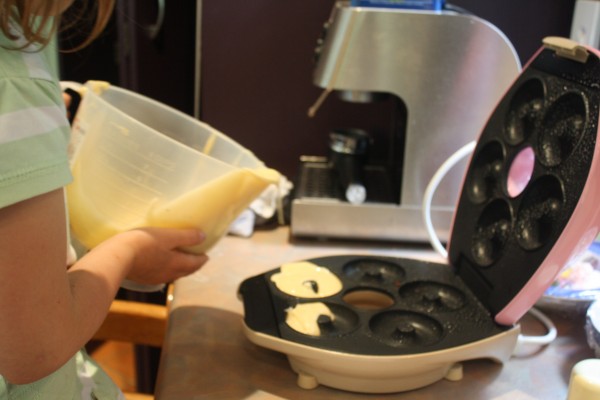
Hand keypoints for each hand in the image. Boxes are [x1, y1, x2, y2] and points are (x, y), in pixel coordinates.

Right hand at [93, 227, 208, 285]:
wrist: (116, 256)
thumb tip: (203, 236)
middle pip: (186, 271)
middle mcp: (168, 274)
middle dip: (193, 265)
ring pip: (173, 274)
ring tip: (181, 261)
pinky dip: (167, 270)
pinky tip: (161, 266)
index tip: (207, 256)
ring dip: (181, 269)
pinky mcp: (143, 278)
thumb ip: (186, 236)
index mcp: (177, 264)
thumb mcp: (168, 236)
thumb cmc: (144, 243)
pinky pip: (161, 275)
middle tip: (197, 259)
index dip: (202, 259)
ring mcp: (155, 278)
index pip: (195, 264)